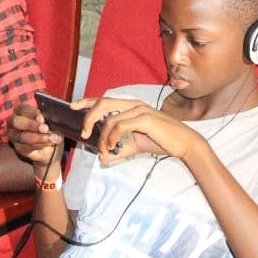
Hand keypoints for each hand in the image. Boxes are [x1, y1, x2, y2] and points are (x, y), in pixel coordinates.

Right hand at [8, 102, 62, 173]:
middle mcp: (14, 122)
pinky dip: (39, 146)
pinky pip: (26, 148)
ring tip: (53, 138)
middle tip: (45, 129)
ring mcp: (14, 136)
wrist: (50, 142)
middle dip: (31, 125)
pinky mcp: (19, 148)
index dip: (33, 114)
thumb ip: (47, 115)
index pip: (23, 109)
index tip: (42, 118)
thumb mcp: (50, 117)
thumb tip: (44, 118)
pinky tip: (49, 143)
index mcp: (21, 110)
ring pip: (22, 137)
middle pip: (17, 122)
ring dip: (39, 138)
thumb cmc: (48, 124)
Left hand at [77, 97, 203, 162]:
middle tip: (83, 133)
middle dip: (88, 117)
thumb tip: (102, 158)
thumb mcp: (136, 145)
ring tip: (104, 151)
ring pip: (110, 119)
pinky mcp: (145, 118)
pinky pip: (120, 126)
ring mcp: (140, 109)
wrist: (184, 143)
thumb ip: (119, 150)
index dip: (87, 101)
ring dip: (102, 138)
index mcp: (131, 106)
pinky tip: (113, 147)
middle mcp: (134, 103)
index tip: (73, 106)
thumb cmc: (162, 140)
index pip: (105, 99)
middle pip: (103, 103)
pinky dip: (112, 138)